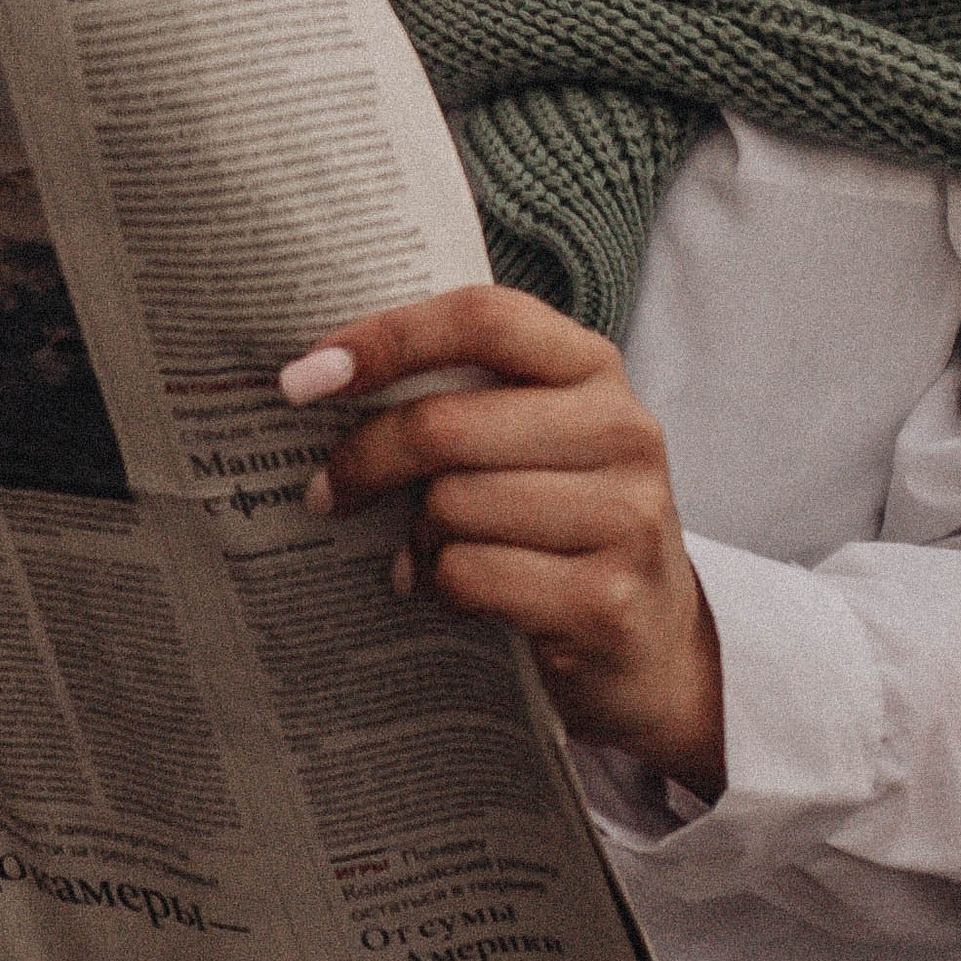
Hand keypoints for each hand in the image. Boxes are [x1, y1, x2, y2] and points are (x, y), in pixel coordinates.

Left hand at [283, 286, 724, 798]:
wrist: (653, 642)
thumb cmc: (562, 522)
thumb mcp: (534, 438)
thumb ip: (463, 396)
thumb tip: (320, 380)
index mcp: (593, 369)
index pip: (483, 318)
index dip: (387, 338)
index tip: (307, 376)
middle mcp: (622, 430)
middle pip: (447, 424)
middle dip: (367, 458)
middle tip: (326, 490)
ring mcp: (624, 517)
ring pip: (453, 505)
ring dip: (415, 536)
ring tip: (424, 550)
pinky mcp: (605, 600)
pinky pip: (471, 576)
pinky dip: (438, 586)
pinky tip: (448, 590)